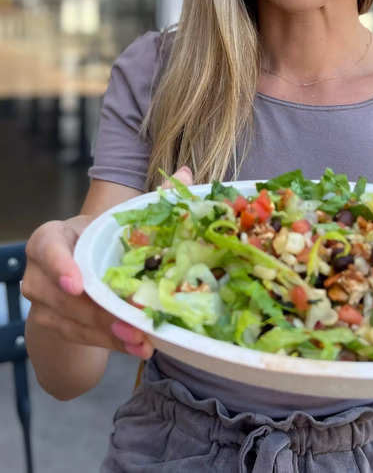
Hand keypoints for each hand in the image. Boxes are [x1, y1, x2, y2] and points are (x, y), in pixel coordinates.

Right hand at [22, 166, 193, 360]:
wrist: (79, 268)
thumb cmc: (103, 239)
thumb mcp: (121, 219)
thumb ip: (153, 199)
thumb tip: (187, 174)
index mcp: (52, 238)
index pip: (48, 249)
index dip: (60, 267)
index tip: (79, 284)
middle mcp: (39, 272)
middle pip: (64, 296)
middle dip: (100, 312)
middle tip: (131, 324)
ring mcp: (42, 302)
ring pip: (74, 321)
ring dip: (110, 334)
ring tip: (141, 340)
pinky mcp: (54, 325)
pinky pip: (82, 338)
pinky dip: (111, 344)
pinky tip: (136, 347)